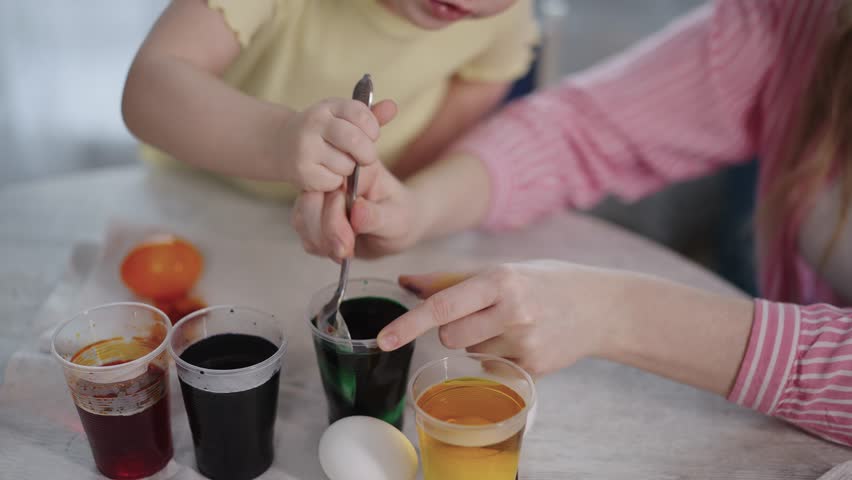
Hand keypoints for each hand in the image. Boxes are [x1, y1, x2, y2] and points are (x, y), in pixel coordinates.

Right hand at [280, 98, 396, 190]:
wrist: (280, 144)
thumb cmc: (322, 131)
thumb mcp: (343, 118)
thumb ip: (370, 116)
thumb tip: (393, 108)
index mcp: (328, 106)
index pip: (361, 113)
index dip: (372, 128)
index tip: (372, 135)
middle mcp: (315, 123)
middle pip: (355, 141)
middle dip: (367, 153)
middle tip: (364, 157)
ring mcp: (306, 147)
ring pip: (346, 165)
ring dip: (349, 169)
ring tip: (338, 162)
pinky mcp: (302, 171)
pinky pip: (334, 181)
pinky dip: (336, 181)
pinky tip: (326, 172)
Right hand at [292, 161, 426, 260]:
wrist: (399, 228)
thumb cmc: (402, 217)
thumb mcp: (398, 218)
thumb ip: (377, 216)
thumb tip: (357, 213)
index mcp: (356, 169)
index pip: (331, 184)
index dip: (334, 214)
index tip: (349, 239)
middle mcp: (333, 178)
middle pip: (309, 201)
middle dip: (325, 231)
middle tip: (346, 251)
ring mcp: (321, 196)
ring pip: (302, 218)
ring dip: (320, 241)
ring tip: (345, 252)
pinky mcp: (314, 215)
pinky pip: (303, 232)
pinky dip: (318, 246)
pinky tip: (337, 250)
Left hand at [377, 261, 623, 375]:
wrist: (600, 307)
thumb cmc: (543, 283)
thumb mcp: (501, 270)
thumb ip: (450, 279)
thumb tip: (406, 282)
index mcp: (500, 280)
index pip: (443, 306)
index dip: (408, 324)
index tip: (383, 339)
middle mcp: (512, 312)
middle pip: (449, 337)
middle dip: (452, 330)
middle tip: (480, 316)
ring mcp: (524, 343)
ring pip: (469, 353)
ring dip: (478, 342)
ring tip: (511, 326)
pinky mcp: (533, 368)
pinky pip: (490, 368)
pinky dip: (498, 357)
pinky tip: (523, 341)